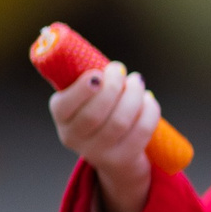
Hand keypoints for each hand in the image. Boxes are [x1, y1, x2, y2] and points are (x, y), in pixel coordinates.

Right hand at [48, 60, 160, 211]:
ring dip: (133, 96)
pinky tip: (148, 99)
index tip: (99, 73)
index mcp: (61, 118)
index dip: (82, 90)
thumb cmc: (101, 114)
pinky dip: (149, 112)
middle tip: (122, 71)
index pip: (65, 106)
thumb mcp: (86, 98)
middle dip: (113, 88)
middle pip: (96, 114)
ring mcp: (98, 152)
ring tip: (137, 81)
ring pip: (120, 122)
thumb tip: (93, 51)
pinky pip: (140, 132)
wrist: (117, 157)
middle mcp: (74, 138)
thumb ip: (88, 78)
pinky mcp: (122, 159)